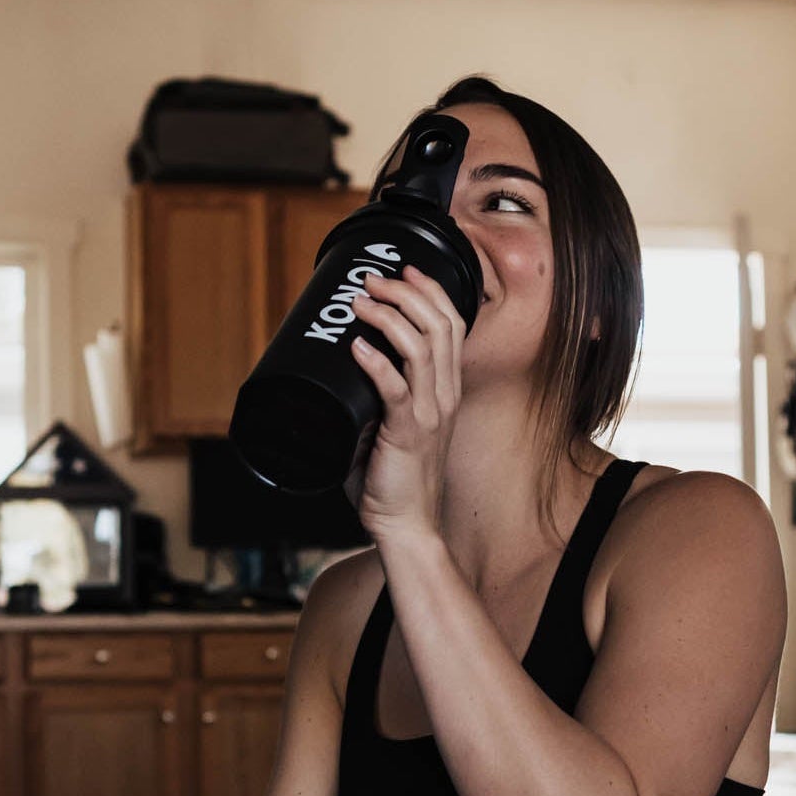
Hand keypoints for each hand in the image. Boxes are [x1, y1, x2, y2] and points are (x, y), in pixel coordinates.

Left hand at [342, 264, 463, 545]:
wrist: (406, 525)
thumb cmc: (393, 477)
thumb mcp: (394, 424)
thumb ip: (378, 394)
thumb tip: (343, 362)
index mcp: (446, 390)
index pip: (452, 325)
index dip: (431, 291)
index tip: (404, 270)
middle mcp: (444, 396)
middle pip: (439, 325)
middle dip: (405, 292)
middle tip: (372, 280)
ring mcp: (428, 414)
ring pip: (421, 348)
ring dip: (389, 317)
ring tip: (361, 302)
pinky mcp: (406, 434)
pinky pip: (395, 389)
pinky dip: (376, 362)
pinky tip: (358, 346)